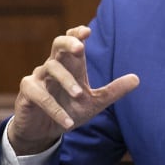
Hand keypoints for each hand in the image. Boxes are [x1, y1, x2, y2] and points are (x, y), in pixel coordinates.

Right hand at [8, 25, 138, 154]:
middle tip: (81, 48)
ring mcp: (38, 78)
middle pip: (58, 44)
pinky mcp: (27, 93)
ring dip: (67, 82)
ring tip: (81, 96)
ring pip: (50, 68)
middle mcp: (53, 67)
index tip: (87, 31)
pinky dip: (55, 109)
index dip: (77, 34)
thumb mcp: (94, 103)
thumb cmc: (68, 111)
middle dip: (69, 43)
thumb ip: (113, 91)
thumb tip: (137, 79)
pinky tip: (68, 122)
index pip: (71, 41)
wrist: (43, 132)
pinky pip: (40, 95)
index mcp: (70, 66)